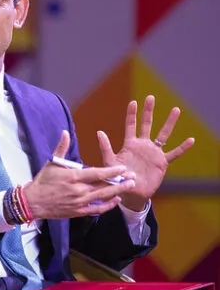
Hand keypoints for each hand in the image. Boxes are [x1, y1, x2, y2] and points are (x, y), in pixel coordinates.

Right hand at [23, 131, 136, 219]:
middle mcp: (79, 190)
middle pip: (104, 186)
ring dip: (118, 191)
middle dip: (120, 181)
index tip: (123, 168)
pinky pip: (97, 209)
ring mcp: (80, 202)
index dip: (112, 171)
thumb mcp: (51, 163)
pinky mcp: (79, 211)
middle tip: (133, 178)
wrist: (33, 202)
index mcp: (73, 177)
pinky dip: (108, 205)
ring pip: (103, 197)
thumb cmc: (43, 181)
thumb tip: (65, 132)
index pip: (97, 173)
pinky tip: (116, 200)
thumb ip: (62, 148)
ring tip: (129, 187)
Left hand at [97, 95, 194, 210]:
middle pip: (147, 124)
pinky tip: (191, 140)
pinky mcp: (162, 163)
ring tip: (176, 109)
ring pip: (163, 134)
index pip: (131, 125)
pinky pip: (174, 153)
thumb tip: (99, 132)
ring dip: (169, 122)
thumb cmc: (118, 178)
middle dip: (148, 111)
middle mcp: (143, 145)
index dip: (132, 114)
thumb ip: (106, 148)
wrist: (130, 192)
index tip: (133, 102)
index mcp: (130, 144)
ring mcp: (153, 153)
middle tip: (151, 97)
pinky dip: (182, 147)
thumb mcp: (109, 162)